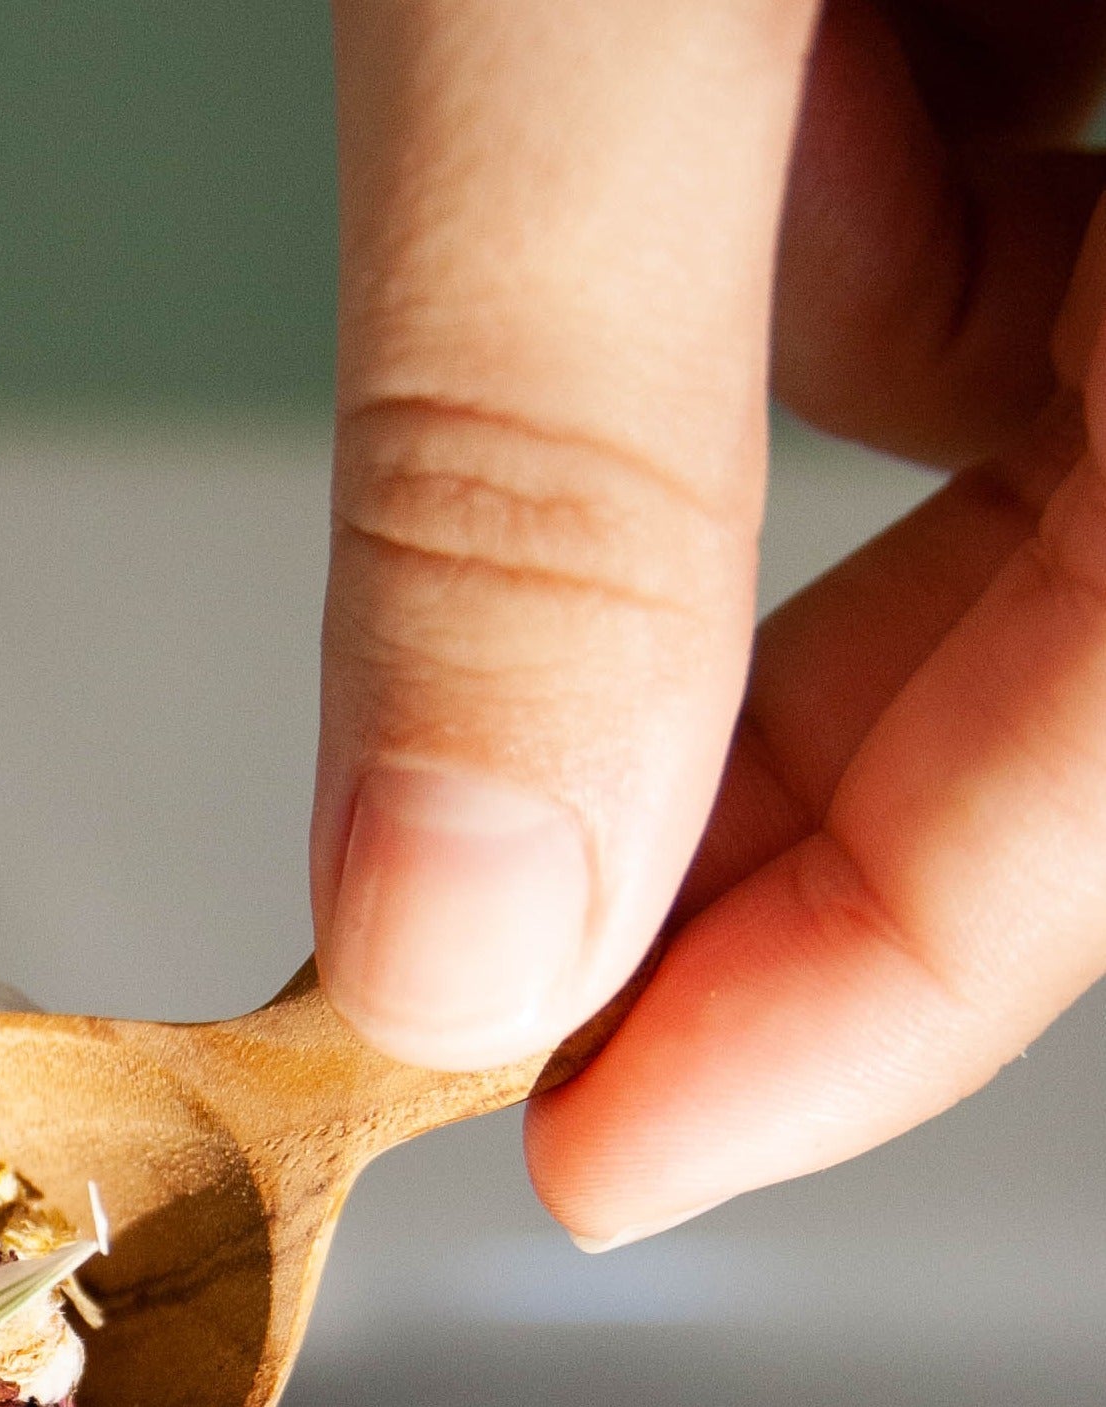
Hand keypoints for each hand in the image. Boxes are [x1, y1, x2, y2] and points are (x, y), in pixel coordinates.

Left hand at [312, 1, 1105, 1245]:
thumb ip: (552, 433)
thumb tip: (458, 914)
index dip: (888, 984)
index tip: (599, 1150)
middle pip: (1093, 612)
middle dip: (782, 786)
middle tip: (501, 966)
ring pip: (1032, 407)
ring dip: (745, 478)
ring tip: (546, 419)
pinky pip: (994, 188)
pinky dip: (801, 234)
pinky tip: (689, 163)